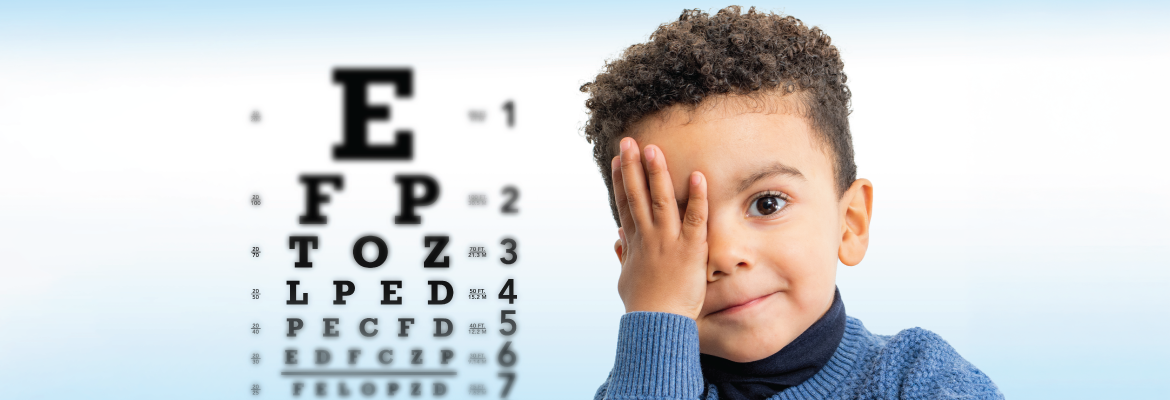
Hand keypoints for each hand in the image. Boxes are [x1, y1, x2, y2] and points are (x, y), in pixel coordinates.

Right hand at [611, 137, 708, 319]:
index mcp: (635, 243)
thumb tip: (617, 239)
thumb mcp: (626, 279)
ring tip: (653, 148)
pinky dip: (697, 197)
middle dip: (632, 167)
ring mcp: (668, 241)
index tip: (619, 159)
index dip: (621, 180)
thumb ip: (624, 256)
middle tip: (628, 141)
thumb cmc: (643, 306)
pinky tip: (698, 176)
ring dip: (657, 173)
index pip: (626, 204)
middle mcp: (648, 237)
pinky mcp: (689, 249)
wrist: (657, 323)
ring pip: (661, 200)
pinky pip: (695, 218)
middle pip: (637, 195)